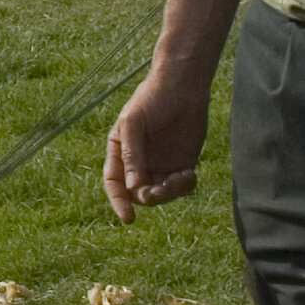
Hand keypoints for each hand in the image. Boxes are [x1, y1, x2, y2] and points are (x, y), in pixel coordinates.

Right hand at [99, 70, 208, 222]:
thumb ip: (132, 155)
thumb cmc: (151, 99)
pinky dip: (185, 186)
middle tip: (161, 190)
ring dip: (170, 192)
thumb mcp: (134, 123)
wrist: (183, 86)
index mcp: (120, 152)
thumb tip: (132, 187)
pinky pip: (182, 187)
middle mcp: (139, 163)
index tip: (128, 217)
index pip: (114, 183)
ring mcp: (161, 164)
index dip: (118, 201)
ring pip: (162, 193)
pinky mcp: (182, 163)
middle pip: (139, 193)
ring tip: (183, 176)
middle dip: (150, 196)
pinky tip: (190, 174)